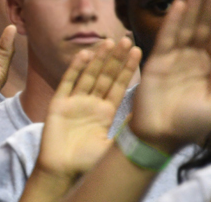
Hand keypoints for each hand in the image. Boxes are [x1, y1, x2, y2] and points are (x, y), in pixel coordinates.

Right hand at [37, 38, 140, 177]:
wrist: (62, 171)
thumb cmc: (88, 163)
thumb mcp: (115, 143)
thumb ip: (128, 126)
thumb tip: (151, 112)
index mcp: (106, 112)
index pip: (119, 85)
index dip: (127, 68)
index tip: (137, 51)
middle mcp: (91, 104)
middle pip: (105, 76)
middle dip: (115, 58)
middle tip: (126, 39)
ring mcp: (75, 102)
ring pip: (88, 75)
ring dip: (98, 59)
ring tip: (108, 42)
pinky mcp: (58, 104)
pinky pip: (68, 83)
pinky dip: (75, 69)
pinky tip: (84, 55)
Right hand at [130, 0, 210, 152]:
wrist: (160, 139)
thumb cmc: (190, 126)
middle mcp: (194, 59)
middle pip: (203, 26)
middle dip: (208, 3)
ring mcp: (175, 59)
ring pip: (186, 27)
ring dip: (192, 6)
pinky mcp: (157, 61)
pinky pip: (166, 37)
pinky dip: (172, 21)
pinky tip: (178, 5)